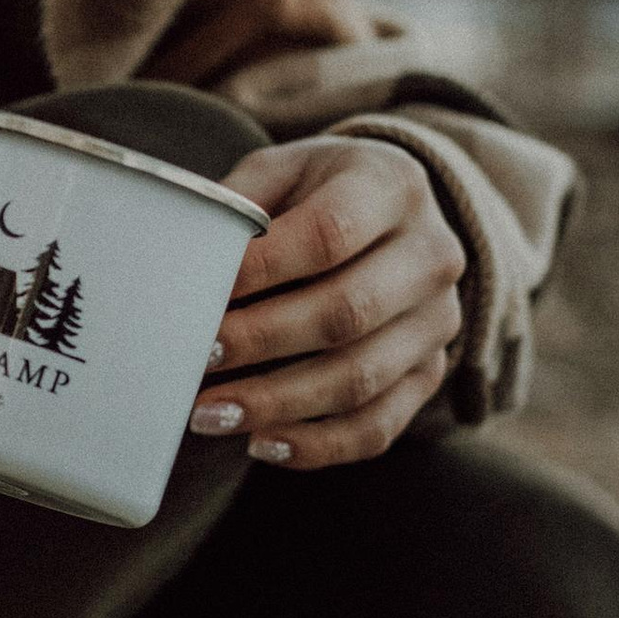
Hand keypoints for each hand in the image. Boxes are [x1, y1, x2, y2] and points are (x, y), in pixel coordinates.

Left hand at [188, 134, 463, 470]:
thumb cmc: (320, 193)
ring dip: (277, 404)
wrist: (396, 218)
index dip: (262, 268)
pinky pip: (377, 426)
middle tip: (198, 358)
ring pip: (360, 378)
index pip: (329, 233)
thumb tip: (180, 271)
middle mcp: (431, 255)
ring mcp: (438, 321)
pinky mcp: (429, 373)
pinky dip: (316, 445)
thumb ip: (238, 208)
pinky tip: (260, 443)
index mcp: (392, 187)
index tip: (202, 293)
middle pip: (347, 311)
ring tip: (210, 414)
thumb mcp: (283, 172)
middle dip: (261, 341)